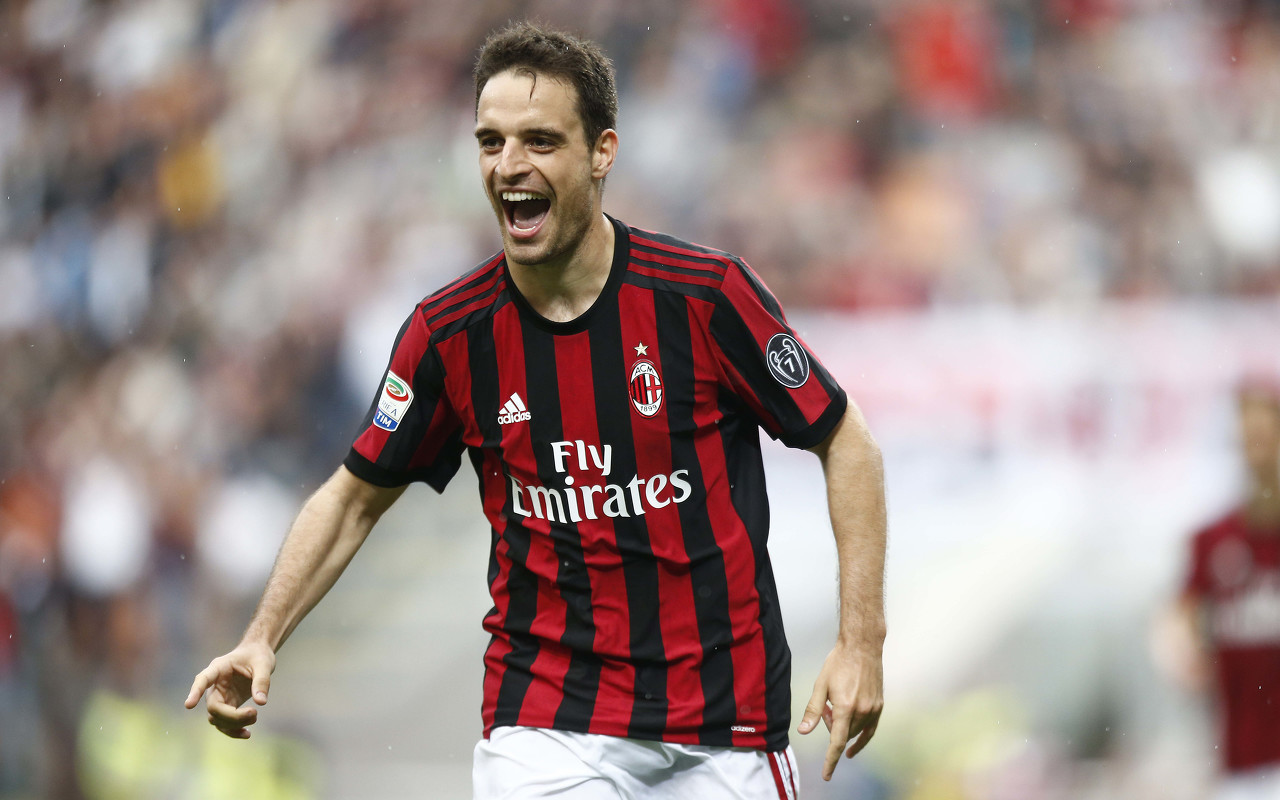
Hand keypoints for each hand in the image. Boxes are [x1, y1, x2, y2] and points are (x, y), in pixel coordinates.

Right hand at [184, 640, 276, 738]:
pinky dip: (234, 731)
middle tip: (255, 713)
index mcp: (218, 668)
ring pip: (216, 719)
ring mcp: (219, 697)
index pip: (203, 680)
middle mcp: (214, 685)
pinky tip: (247, 734)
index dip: (195, 692)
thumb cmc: (258, 656)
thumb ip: (262, 681)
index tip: (188, 705)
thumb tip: (261, 702)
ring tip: (255, 717)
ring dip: (234, 724)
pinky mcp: (227, 706)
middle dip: (232, 716)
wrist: (257, 656)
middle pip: (213, 707)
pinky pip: (224, 724)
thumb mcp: (264, 664)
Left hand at [797, 641, 882, 780]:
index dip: (830, 761)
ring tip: (836, 705)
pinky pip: (870, 730)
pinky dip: (861, 739)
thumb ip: (813, 710)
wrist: (862, 647)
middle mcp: (861, 711)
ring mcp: (873, 709)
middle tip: (826, 708)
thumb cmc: (838, 663)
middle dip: (831, 727)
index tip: (826, 775)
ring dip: (844, 726)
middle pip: (844, 734)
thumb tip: (803, 731)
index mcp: (845, 707)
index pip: (836, 741)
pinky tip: (853, 747)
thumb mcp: (820, 685)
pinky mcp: (879, 706)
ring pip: (855, 731)